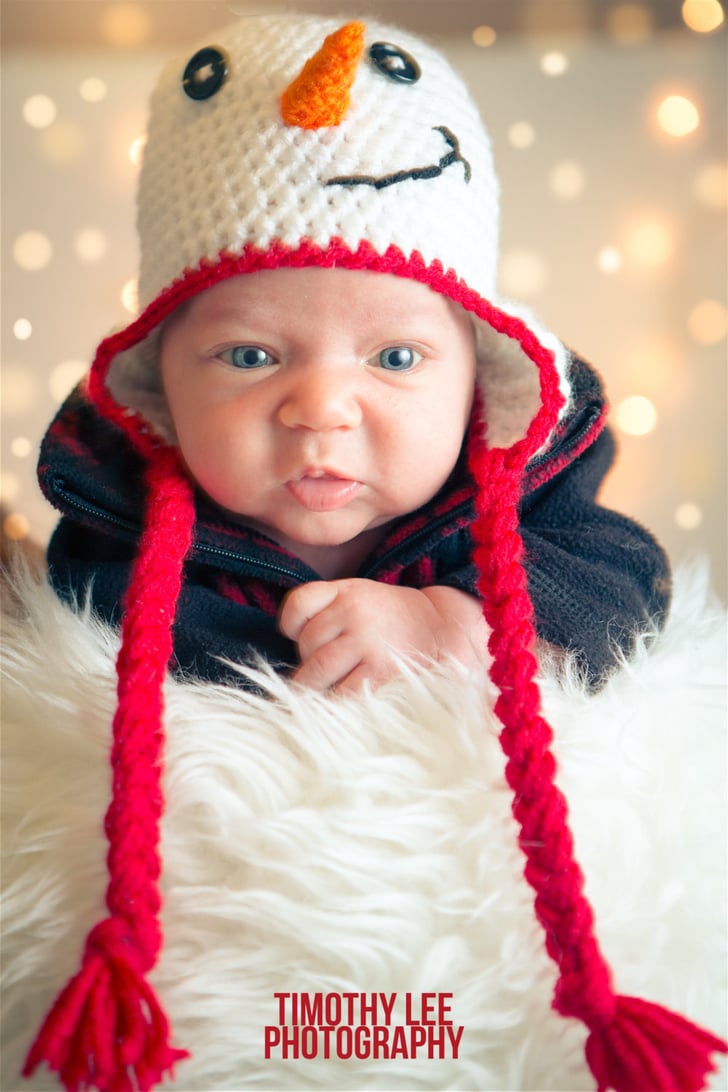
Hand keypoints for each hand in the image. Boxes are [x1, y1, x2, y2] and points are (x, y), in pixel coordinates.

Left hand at [278, 579, 488, 693]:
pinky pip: (341, 696)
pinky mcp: (382, 674)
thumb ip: (325, 609)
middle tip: (318, 678)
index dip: (291, 625)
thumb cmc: (394, 620)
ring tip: (324, 696)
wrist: (447, 632)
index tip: (297, 637)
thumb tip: (285, 642)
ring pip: (317, 673)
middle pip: (307, 645)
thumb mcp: (361, 596)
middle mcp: (356, 612)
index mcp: (348, 591)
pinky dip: (335, 705)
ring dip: (316, 689)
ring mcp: (369, 643)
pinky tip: (341, 706)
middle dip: (308, 665)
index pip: (299, 604)